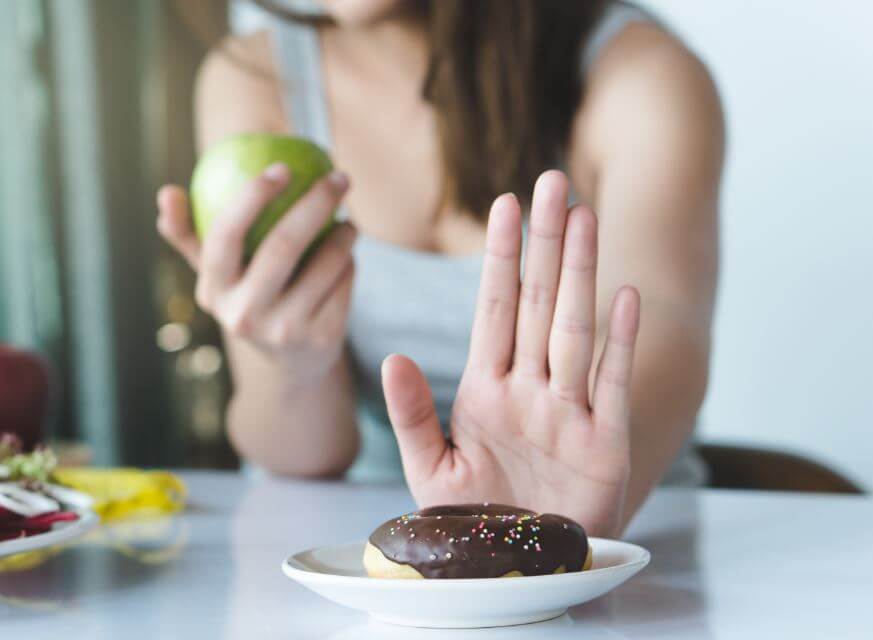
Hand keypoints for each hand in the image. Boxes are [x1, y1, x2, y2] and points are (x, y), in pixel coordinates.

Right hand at [156, 164, 356, 380]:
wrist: (292, 362)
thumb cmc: (250, 297)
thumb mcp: (218, 275)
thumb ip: (189, 235)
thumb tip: (166, 192)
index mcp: (214, 291)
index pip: (224, 236)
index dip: (251, 197)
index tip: (280, 168)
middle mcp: (245, 315)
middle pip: (283, 245)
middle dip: (315, 202)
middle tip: (338, 178)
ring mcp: (284, 331)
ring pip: (325, 262)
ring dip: (344, 233)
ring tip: (346, 220)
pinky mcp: (321, 338)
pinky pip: (344, 282)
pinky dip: (350, 261)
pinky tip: (349, 253)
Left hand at [382, 171, 640, 536]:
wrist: (518, 572)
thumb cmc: (475, 521)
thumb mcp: (431, 469)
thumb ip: (413, 413)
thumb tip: (392, 356)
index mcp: (486, 390)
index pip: (493, 309)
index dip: (500, 257)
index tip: (503, 205)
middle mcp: (531, 390)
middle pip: (537, 303)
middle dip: (544, 244)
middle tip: (552, 182)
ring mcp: (570, 413)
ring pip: (574, 329)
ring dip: (580, 275)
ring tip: (585, 217)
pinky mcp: (605, 446)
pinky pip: (613, 386)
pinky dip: (620, 344)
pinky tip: (626, 296)